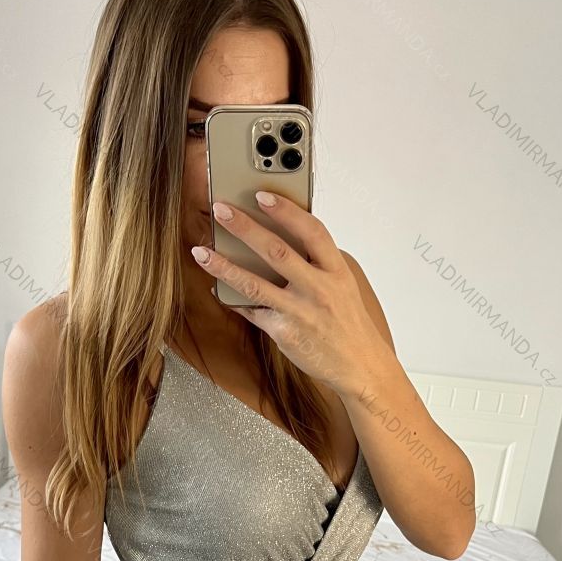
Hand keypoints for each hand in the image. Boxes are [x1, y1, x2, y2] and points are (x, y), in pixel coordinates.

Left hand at [192, 191, 380, 393]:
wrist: (360, 365)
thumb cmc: (348, 322)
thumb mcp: (343, 285)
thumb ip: (317, 262)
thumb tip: (282, 237)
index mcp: (336, 271)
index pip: (312, 231)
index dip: (286, 211)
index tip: (262, 195)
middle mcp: (318, 289)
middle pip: (277, 251)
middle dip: (245, 228)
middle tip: (221, 210)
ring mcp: (300, 312)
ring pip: (255, 284)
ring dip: (224, 266)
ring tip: (201, 251)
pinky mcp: (284, 333)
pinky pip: (251, 311)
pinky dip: (231, 299)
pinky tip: (216, 287)